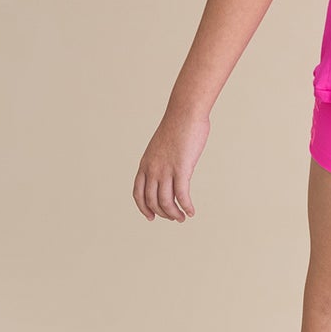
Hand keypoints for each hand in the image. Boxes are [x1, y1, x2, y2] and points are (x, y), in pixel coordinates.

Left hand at [132, 107, 209, 221]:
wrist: (184, 113)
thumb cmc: (177, 126)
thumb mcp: (162, 146)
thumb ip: (162, 159)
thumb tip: (169, 170)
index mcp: (145, 164)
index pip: (138, 193)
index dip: (143, 208)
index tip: (151, 217)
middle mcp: (152, 169)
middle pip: (152, 201)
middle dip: (163, 213)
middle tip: (174, 218)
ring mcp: (165, 170)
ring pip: (166, 202)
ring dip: (174, 214)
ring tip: (182, 218)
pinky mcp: (181, 169)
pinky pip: (182, 196)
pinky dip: (186, 207)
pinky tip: (192, 211)